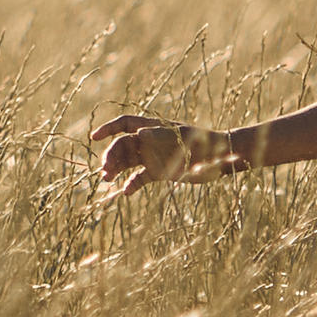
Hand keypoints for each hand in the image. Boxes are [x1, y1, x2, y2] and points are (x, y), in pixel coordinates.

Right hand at [89, 114, 241, 193]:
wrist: (223, 159)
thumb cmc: (207, 145)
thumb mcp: (186, 139)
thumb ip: (162, 136)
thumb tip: (140, 133)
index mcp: (154, 128)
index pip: (125, 124)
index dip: (108, 128)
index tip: (94, 138)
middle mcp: (150, 142)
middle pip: (122, 145)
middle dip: (110, 155)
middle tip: (105, 170)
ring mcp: (153, 157)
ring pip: (127, 161)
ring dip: (115, 169)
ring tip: (107, 180)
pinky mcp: (158, 173)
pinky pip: (139, 178)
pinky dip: (131, 184)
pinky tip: (125, 192)